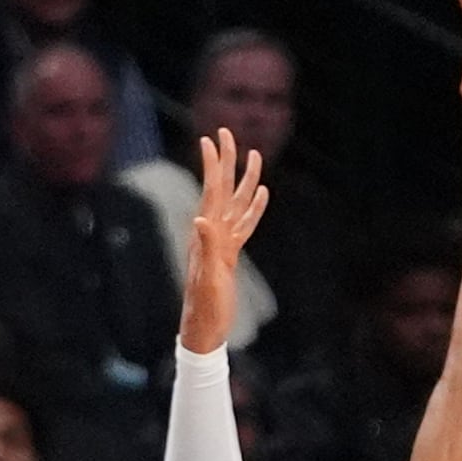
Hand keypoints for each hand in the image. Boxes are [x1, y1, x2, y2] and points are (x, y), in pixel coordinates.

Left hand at [177, 129, 271, 354]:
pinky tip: (261, 195)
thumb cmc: (204, 307)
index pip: (212, 191)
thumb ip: (206, 248)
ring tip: (253, 154)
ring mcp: (223, 242)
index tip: (210, 138)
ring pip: (237, 202)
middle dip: (226, 160)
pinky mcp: (231, 254)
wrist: (204, 329)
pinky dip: (254, 207)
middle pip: (223, 188)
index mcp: (208, 234)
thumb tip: (201, 220)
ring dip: (244, 178)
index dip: (213, 165)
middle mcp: (213, 232)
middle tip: (226, 132)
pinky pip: (245, 224)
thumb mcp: (207, 278)